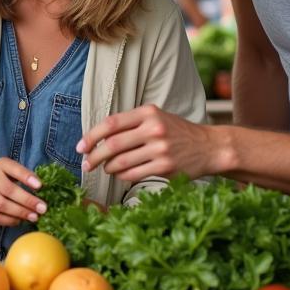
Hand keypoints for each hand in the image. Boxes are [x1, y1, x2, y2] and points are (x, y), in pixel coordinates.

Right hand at [0, 157, 45, 227]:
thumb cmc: (1, 175)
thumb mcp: (11, 169)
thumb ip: (25, 177)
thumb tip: (44, 191)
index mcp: (0, 164)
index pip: (13, 169)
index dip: (26, 177)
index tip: (40, 186)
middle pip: (8, 190)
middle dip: (27, 201)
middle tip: (42, 209)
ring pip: (1, 206)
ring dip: (20, 213)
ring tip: (34, 217)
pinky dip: (9, 221)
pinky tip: (20, 220)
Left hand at [77, 104, 214, 181]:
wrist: (209, 147)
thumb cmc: (176, 132)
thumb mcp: (155, 118)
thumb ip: (129, 124)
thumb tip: (95, 139)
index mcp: (148, 113)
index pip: (110, 123)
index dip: (91, 136)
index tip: (80, 147)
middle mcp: (154, 129)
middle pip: (112, 144)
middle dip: (94, 156)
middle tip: (86, 164)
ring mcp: (161, 149)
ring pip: (121, 162)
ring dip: (108, 168)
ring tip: (106, 169)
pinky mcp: (166, 167)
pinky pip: (133, 174)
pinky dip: (122, 176)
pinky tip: (121, 174)